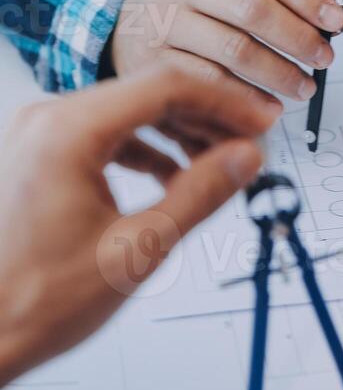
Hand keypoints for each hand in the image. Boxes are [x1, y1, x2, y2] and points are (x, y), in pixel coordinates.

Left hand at [0, 66, 277, 386]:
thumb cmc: (33, 302)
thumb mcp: (136, 249)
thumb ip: (198, 195)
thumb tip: (245, 158)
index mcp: (67, 131)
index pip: (166, 87)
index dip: (225, 102)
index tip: (261, 122)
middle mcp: (47, 120)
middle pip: (147, 92)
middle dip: (206, 116)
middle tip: (250, 141)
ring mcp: (39, 135)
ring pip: (128, 111)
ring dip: (178, 131)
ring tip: (219, 161)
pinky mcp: (39, 154)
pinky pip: (104, 133)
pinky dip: (145, 147)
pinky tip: (173, 175)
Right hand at [111, 0, 342, 124]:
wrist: (120, 21)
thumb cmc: (188, 0)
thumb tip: (327, 16)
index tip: (336, 20)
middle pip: (253, 10)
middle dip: (298, 38)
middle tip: (324, 57)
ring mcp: (163, 22)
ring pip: (234, 50)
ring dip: (279, 73)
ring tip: (304, 86)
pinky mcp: (153, 63)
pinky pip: (211, 83)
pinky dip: (246, 99)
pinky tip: (269, 107)